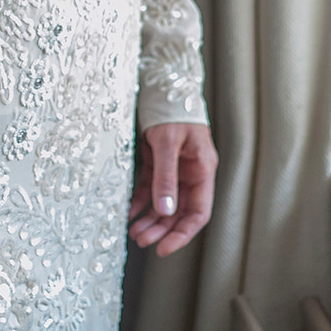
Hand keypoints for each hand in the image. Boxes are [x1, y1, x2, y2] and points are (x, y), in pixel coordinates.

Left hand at [128, 121, 217, 256]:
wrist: (161, 81)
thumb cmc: (171, 108)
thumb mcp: (168, 142)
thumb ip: (166, 176)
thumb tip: (165, 211)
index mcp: (202, 169)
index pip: (198, 212)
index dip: (183, 233)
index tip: (164, 248)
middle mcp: (190, 172)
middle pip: (179, 211)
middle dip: (161, 229)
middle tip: (141, 240)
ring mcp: (174, 167)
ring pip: (163, 202)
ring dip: (150, 219)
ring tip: (133, 231)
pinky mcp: (157, 160)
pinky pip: (150, 187)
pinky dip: (140, 201)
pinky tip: (129, 210)